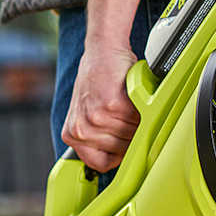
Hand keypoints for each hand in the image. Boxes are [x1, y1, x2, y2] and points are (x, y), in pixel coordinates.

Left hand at [62, 42, 141, 171]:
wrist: (103, 51)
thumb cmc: (98, 82)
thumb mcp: (88, 113)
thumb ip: (98, 138)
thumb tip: (119, 159)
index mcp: (72, 134)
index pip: (101, 164)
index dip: (119, 156)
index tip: (127, 146)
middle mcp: (81, 129)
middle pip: (120, 150)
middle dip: (132, 136)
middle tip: (132, 118)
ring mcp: (96, 117)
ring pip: (132, 135)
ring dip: (139, 122)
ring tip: (132, 107)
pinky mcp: (112, 104)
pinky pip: (138, 119)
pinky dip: (143, 110)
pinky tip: (135, 99)